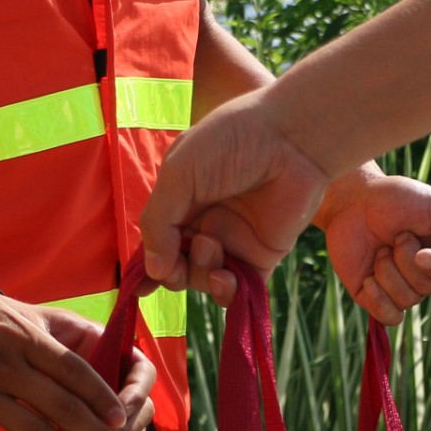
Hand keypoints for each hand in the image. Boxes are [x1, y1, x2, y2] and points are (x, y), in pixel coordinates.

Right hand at [143, 89, 337, 301]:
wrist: (291, 137)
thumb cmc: (231, 142)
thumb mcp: (180, 172)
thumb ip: (158, 220)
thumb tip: (152, 270)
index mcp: (181, 200)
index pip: (157, 240)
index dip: (148, 263)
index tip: (139, 285)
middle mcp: (204, 222)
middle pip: (177, 265)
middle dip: (174, 270)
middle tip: (181, 258)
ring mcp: (233, 240)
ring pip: (203, 279)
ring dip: (199, 273)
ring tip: (210, 246)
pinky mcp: (262, 254)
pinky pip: (239, 288)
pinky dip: (226, 293)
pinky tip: (224, 280)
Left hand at [316, 167, 430, 324]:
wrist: (352, 200)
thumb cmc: (396, 198)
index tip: (422, 252)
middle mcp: (424, 275)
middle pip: (428, 289)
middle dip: (407, 261)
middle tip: (396, 236)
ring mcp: (399, 287)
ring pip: (407, 300)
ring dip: (388, 272)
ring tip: (379, 249)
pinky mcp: (374, 298)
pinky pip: (388, 317)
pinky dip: (378, 299)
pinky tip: (368, 279)